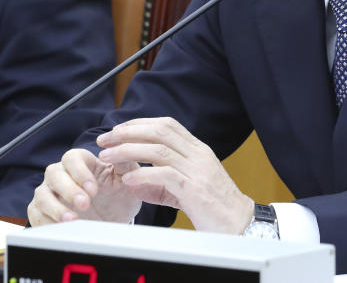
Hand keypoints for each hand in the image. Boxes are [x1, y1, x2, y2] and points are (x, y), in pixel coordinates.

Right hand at [27, 148, 142, 225]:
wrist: (116, 220)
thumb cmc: (120, 195)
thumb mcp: (128, 179)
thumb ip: (125, 163)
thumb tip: (119, 149)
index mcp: (83, 162)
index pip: (72, 157)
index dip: (79, 172)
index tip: (93, 188)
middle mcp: (63, 175)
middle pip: (54, 173)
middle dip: (68, 190)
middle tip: (84, 204)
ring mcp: (51, 193)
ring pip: (42, 194)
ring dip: (55, 207)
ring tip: (72, 220)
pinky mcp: (43, 211)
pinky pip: (36, 214)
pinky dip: (46, 221)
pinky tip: (61, 228)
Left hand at [96, 117, 254, 233]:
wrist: (241, 224)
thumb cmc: (214, 207)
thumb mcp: (187, 188)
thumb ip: (161, 182)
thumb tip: (133, 180)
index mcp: (198, 150)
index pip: (167, 125)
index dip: (140, 123)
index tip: (119, 130)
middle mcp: (198, 155)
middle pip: (160, 131)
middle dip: (128, 132)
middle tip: (105, 140)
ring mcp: (197, 170)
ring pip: (158, 150)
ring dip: (128, 151)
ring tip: (108, 157)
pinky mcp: (195, 189)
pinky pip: (165, 175)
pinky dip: (143, 175)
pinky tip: (128, 180)